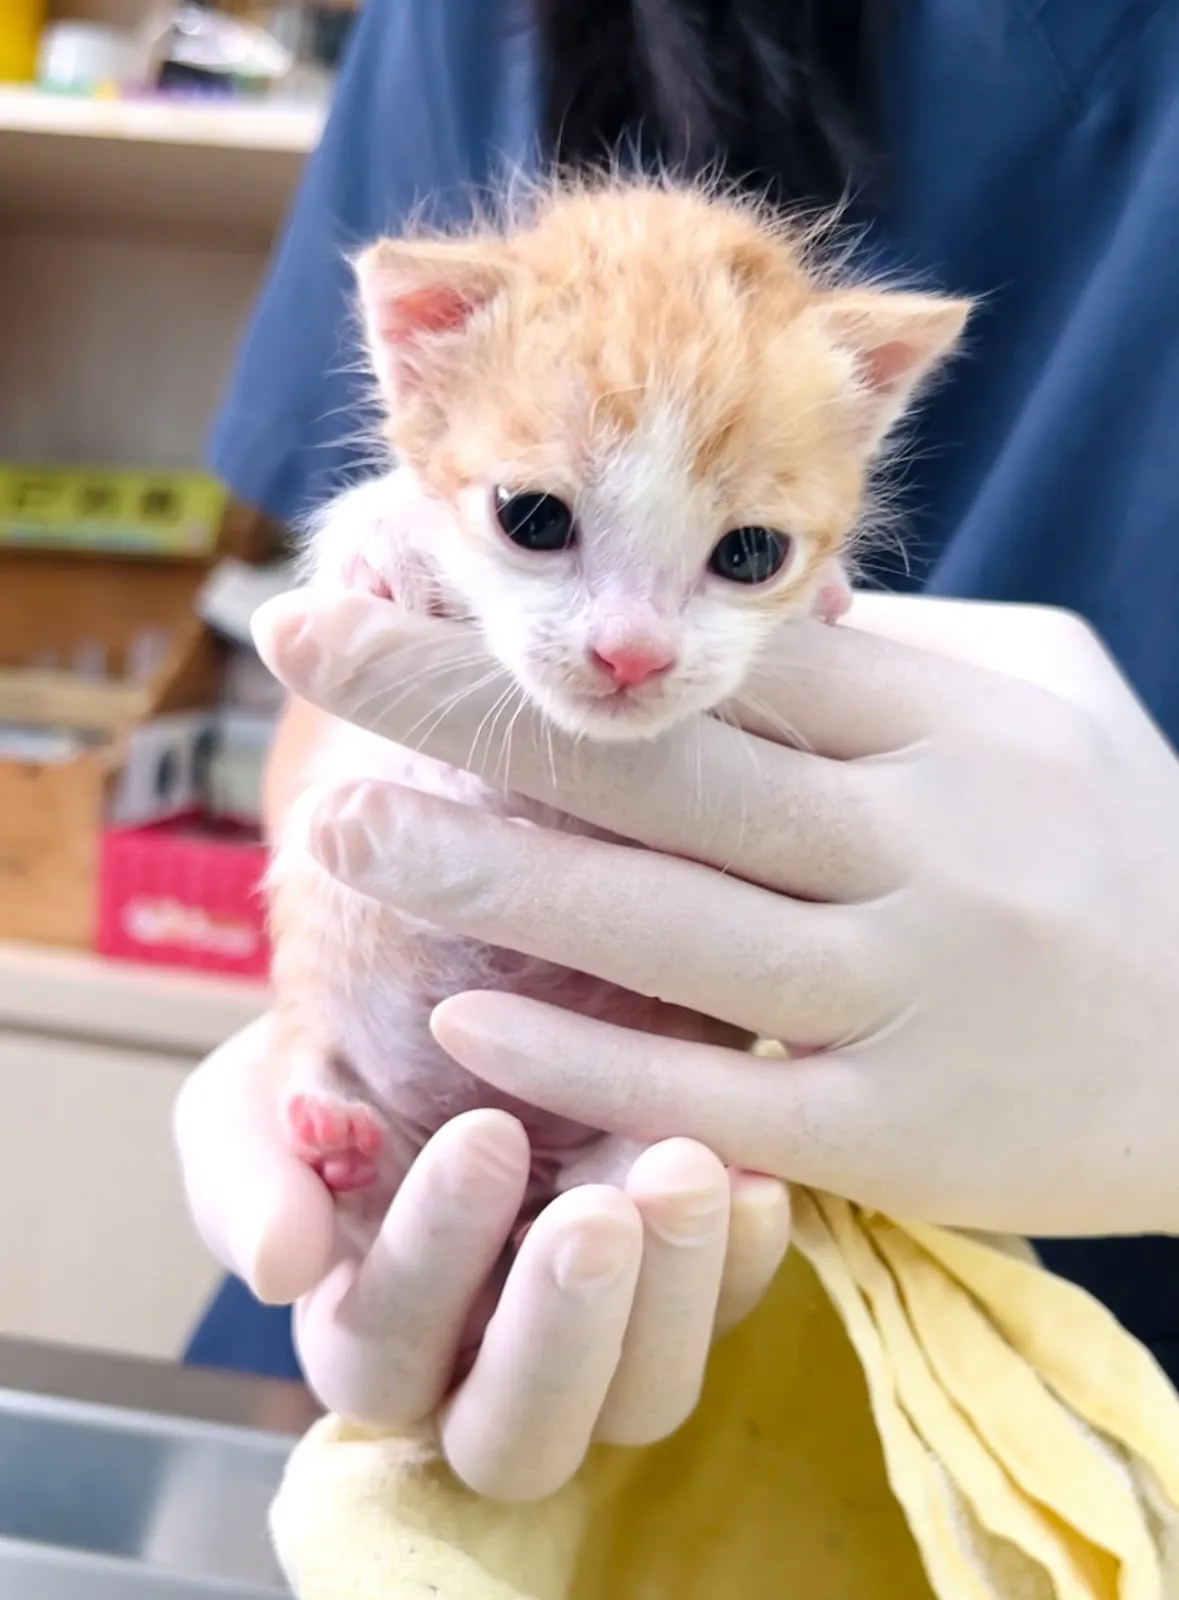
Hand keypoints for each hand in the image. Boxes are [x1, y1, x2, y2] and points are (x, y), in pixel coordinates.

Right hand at [174, 1016, 790, 1499]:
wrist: (443, 998)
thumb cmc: (332, 1061)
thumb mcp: (250, 1102)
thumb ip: (245, 1184)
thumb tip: (280, 1269)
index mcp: (368, 1338)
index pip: (388, 1354)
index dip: (432, 1262)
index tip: (482, 1134)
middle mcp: (484, 1367)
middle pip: (523, 1433)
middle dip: (562, 1328)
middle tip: (595, 1213)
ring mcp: (599, 1338)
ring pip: (642, 1398)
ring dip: (672, 1298)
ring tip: (686, 1173)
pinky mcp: (687, 1292)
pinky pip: (732, 1316)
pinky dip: (749, 1261)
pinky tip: (759, 1183)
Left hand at [253, 589, 1178, 1238]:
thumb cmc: (1130, 850)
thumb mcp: (1043, 705)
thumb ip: (895, 656)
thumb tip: (743, 618)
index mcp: (939, 721)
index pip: (718, 648)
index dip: (560, 608)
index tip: (420, 567)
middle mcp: (916, 839)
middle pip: (662, 761)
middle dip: (467, 701)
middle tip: (306, 647)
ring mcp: (912, 986)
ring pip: (673, 926)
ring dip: (491, 879)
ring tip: (342, 835)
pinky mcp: (908, 1128)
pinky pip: (730, 1090)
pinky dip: (598, 1060)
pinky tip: (469, 1027)